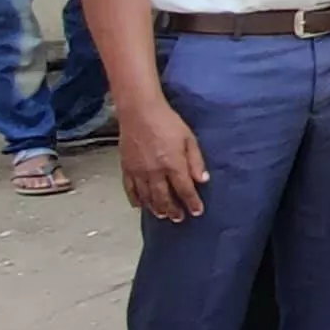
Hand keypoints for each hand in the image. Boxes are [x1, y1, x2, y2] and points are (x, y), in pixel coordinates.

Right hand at [117, 102, 209, 221]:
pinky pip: (130, 189)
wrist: (139, 111)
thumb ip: (196, 161)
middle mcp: (155, 172)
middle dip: (173, 210)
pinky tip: (140, 205)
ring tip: (162, 215)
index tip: (197, 212)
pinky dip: (135, 199)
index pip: (185, 190)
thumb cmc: (167, 122)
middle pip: (165, 198)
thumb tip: (203, 180)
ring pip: (147, 197)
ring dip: (156, 208)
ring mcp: (139, 171)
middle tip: (179, 218)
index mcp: (173, 164)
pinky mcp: (126, 168)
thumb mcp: (189, 138)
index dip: (192, 203)